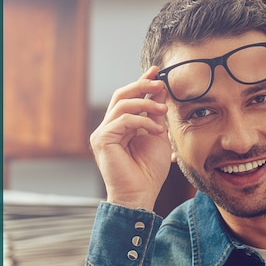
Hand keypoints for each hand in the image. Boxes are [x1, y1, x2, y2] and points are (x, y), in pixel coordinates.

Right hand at [90, 67, 170, 211]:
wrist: (141, 194)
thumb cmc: (149, 170)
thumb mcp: (157, 134)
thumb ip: (156, 113)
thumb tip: (159, 89)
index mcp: (120, 125)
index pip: (128, 97)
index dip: (141, 82)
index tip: (156, 71)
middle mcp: (108, 127)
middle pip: (121, 95)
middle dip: (142, 85)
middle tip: (161, 83)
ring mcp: (102, 133)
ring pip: (122, 103)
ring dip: (146, 103)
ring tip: (163, 111)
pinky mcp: (101, 139)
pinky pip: (123, 119)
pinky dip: (143, 121)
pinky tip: (157, 130)